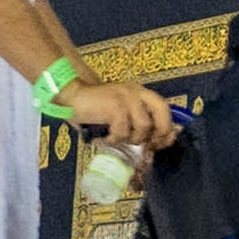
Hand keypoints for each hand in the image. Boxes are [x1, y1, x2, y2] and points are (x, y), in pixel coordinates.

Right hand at [60, 81, 177, 151]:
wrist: (71, 96)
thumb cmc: (94, 108)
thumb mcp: (120, 113)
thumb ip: (136, 123)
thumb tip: (153, 145)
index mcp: (139, 93)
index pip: (164, 108)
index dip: (167, 128)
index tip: (160, 143)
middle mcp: (136, 92)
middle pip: (162, 113)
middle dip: (158, 134)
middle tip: (145, 146)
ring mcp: (126, 97)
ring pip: (143, 127)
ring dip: (130, 139)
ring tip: (115, 138)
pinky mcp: (115, 106)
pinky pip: (123, 130)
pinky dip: (114, 139)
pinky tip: (104, 138)